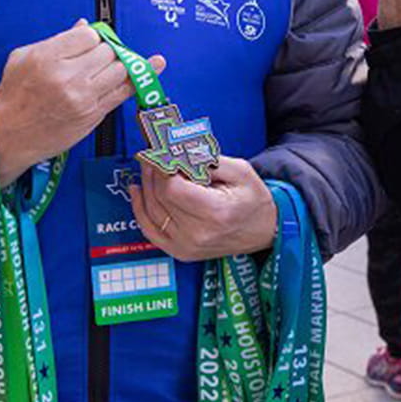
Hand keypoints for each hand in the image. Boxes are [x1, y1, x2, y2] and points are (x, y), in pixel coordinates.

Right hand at [0, 19, 164, 185]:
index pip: (88, 35)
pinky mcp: (94, 114)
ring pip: (119, 68)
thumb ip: (57, 40)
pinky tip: (155, 64)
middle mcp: (67, 77)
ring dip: (119, 63)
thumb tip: (84, 25)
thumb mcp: (22, 58)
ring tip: (112, 64)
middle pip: (107, 51)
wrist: (8, 136)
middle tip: (96, 56)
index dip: (91, 36)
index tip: (87, 42)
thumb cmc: (14, 96)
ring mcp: (83, 97)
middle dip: (105, 50)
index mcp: (47, 58)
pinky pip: (124, 91)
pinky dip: (141, 76)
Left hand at [129, 156, 276, 261]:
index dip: (163, 168)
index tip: (162, 152)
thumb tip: (177, 150)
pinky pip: (150, 229)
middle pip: (159, 197)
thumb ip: (207, 159)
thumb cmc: (253, 200)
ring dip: (145, 185)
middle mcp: (198, 233)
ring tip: (148, 167)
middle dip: (153, 171)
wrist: (263, 230)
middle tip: (152, 154)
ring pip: (151, 211)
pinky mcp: (180, 251)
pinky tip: (137, 191)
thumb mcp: (239, 170)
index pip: (172, 189)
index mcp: (215, 212)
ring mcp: (186, 245)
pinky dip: (139, 209)